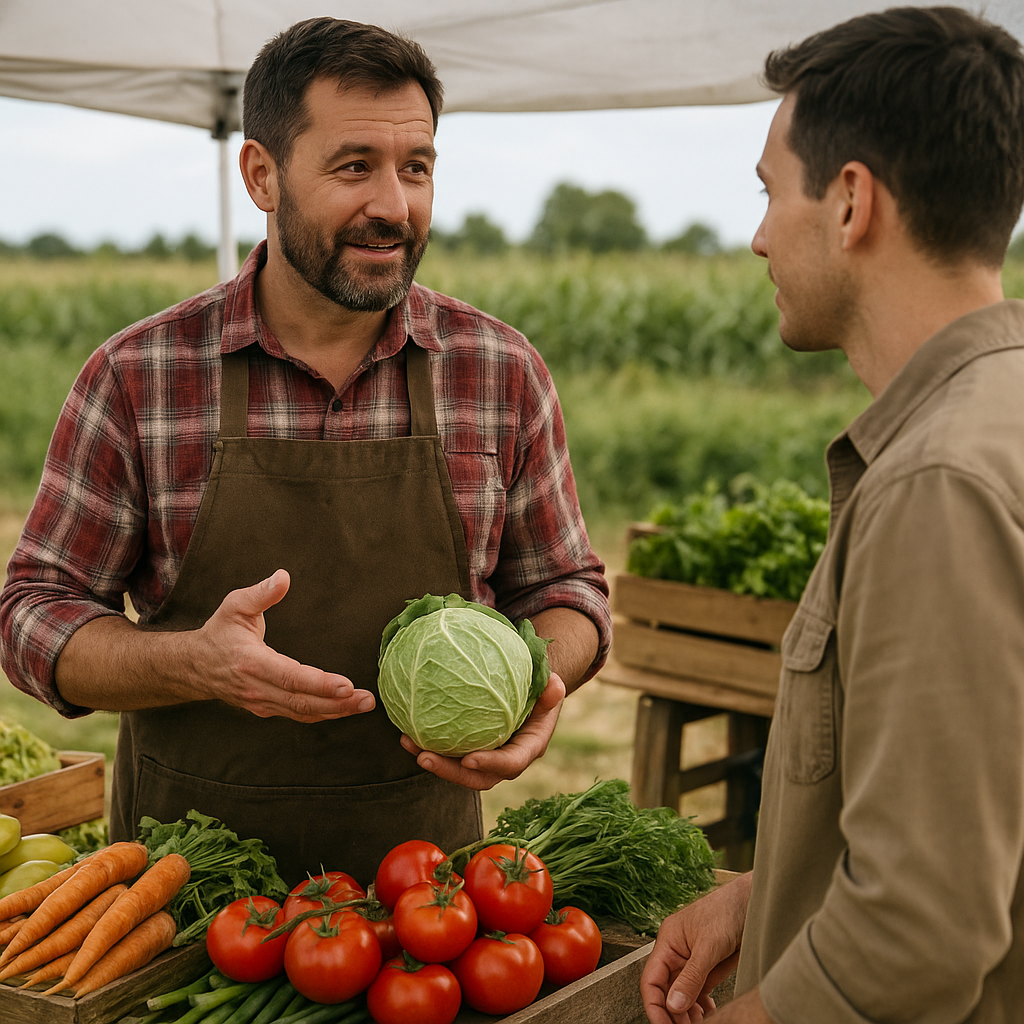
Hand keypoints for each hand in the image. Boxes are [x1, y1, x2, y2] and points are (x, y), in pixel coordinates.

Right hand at [196, 569, 375, 722]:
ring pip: (302, 712)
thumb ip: (260, 593)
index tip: (346, 685)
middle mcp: (257, 688)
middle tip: (367, 700)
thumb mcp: (234, 606)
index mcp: (251, 662)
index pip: (290, 677)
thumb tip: (283, 577)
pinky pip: (298, 714)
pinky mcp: (267, 708)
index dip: (320, 684)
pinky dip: (323, 714)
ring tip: (364, 705)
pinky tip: (345, 709)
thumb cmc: (219, 632)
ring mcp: (261, 702)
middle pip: (302, 701)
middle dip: (338, 703)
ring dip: (336, 711)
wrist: (194, 666)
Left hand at [400, 673, 566, 789]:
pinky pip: (450, 754)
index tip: (468, 759)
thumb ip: (552, 689)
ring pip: (459, 769)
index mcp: (528, 748)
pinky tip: (406, 733)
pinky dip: (430, 746)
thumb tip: (553, 686)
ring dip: (434, 762)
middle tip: (424, 757)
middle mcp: (506, 760)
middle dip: (450, 772)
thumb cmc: (541, 690)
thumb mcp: (550, 687)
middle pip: (477, 777)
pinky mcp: (472, 750)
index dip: (490, 764)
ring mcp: (487, 758)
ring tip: (408, 743)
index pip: (510, 763)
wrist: (533, 696)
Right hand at [641, 873, 751, 1023]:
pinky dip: (701, 1008)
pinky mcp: (708, 968)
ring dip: (687, 1014)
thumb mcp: (708, 945)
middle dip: (673, 1013)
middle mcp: (677, 954)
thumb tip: (673, 1005)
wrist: (753, 902)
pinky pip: (698, 993)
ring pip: (682, 996)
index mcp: (668, 942)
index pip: (651, 980)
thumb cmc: (727, 910)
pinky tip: (708, 1014)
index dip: (654, 1005)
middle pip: (665, 991)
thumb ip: (691, 977)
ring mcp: (693, 962)